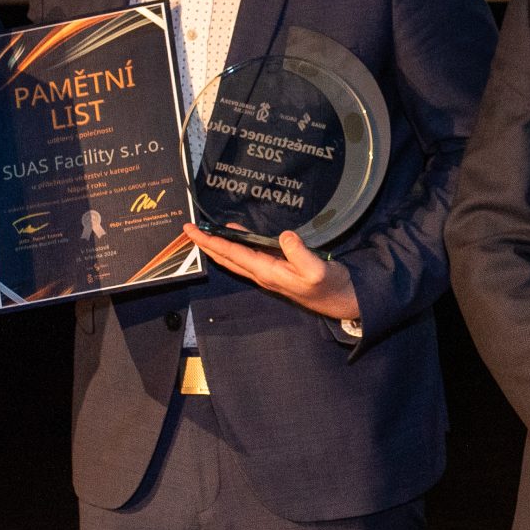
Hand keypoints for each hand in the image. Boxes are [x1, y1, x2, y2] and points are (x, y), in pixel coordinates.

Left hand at [184, 225, 359, 321]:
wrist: (341, 300)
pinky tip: (237, 234)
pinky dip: (238, 244)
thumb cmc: (329, 286)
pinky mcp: (277, 270)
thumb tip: (284, 236)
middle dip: (206, 244)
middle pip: (227, 258)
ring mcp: (269, 273)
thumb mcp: (317, 269)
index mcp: (267, 272)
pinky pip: (249, 255)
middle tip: (188, 229)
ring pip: (235, 258)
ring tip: (206, 231)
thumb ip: (299, 253)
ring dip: (219, 245)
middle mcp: (263, 274)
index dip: (211, 242)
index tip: (193, 231)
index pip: (232, 254)